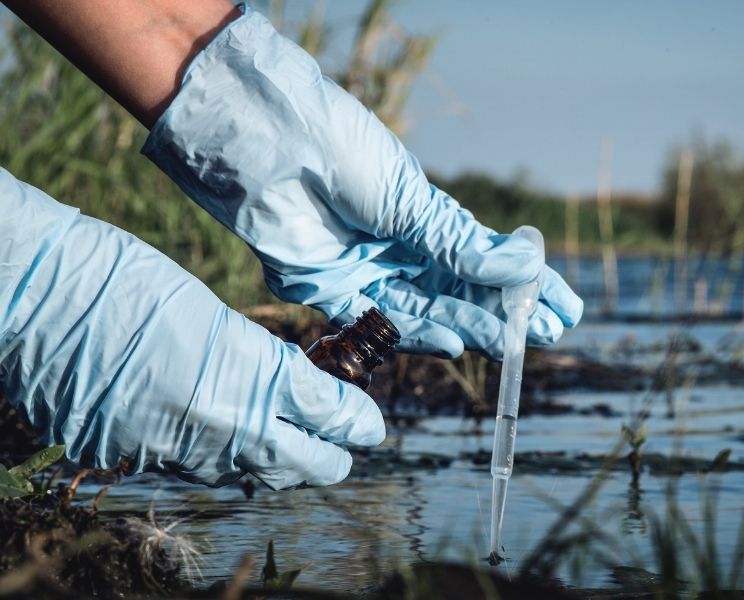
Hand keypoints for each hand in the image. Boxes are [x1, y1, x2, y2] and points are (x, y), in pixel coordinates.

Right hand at [0, 168, 383, 488]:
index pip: (331, 416)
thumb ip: (258, 361)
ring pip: (251, 476)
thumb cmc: (125, 279)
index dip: (358, 422)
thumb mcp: (211, 313)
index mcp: (252, 375)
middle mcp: (221, 427)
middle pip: (306, 467)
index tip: (370, 424)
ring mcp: (175, 452)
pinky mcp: (132, 460)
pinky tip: (218, 433)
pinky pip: (194, 471)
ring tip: (287, 438)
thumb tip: (291, 390)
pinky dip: (218, 456)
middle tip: (340, 438)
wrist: (35, 294)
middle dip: (332, 455)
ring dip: (277, 460)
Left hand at [142, 4, 582, 359]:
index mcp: (423, 216)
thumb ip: (461, 245)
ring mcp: (368, 272)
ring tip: (513, 342)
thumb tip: (527, 267)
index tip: (565, 305)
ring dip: (473, 328)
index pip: (487, 258)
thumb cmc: (344, 153)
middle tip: (549, 334)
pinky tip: (458, 343)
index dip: (527, 284)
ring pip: (431, 311)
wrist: (271, 147)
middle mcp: (400, 247)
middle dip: (507, 313)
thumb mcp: (412, 200)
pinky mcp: (332, 293)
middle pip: (463, 291)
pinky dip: (421, 335)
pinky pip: (384, 323)